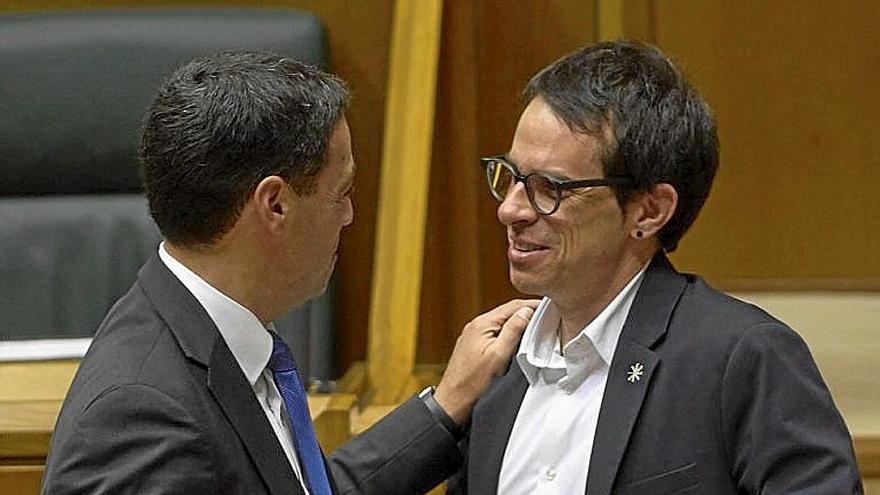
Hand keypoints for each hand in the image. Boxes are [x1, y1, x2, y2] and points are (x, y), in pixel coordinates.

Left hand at [433, 299, 538, 425]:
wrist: (453, 399)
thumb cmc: (473, 381)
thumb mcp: (498, 355)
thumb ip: (512, 331)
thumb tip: (526, 312)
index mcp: (482, 323)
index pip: (512, 306)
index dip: (532, 305)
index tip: (549, 307)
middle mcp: (476, 325)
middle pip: (507, 312)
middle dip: (527, 313)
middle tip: (548, 317)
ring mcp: (474, 334)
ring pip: (502, 323)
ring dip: (518, 324)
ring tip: (537, 327)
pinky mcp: (474, 344)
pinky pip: (495, 332)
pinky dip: (509, 333)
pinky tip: (518, 341)